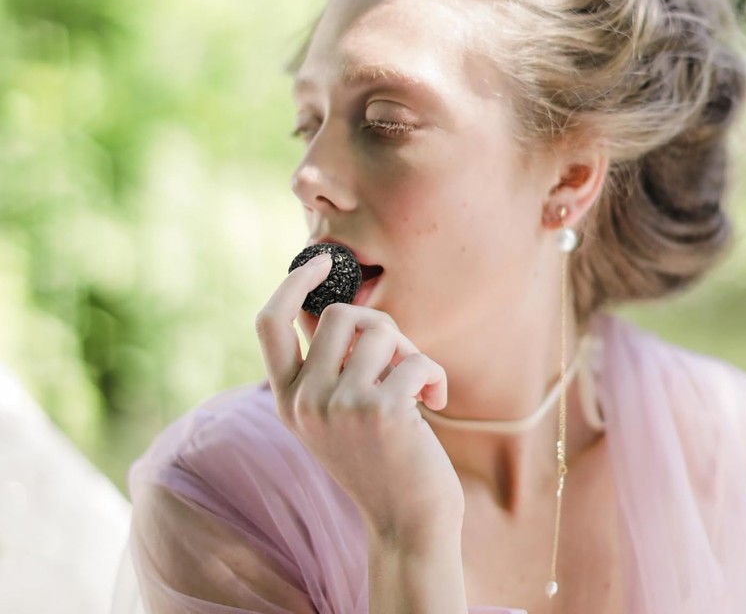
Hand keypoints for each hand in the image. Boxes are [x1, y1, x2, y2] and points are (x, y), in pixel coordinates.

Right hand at [255, 254, 464, 546]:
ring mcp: (339, 405)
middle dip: (380, 326)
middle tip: (400, 359)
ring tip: (420, 387)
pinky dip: (435, 376)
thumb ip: (326, 366)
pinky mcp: (380, 410)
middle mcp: (304, 401)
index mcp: (288, 399)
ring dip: (411, 352)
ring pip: (380, 330)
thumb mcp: (334, 415)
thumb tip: (328, 307)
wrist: (407, 525)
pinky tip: (435, 405)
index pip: (269, 322)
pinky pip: (416, 360)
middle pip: (340, 314)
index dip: (294, 283)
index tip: (324, 260)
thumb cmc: (380, 461)